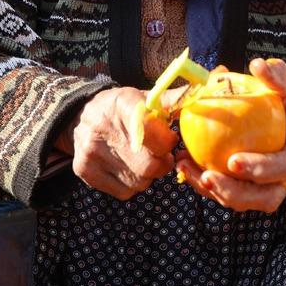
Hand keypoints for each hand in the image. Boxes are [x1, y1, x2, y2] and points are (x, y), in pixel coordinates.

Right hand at [61, 87, 180, 200]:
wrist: (82, 116)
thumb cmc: (124, 108)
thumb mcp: (144, 98)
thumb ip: (173, 100)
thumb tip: (203, 94)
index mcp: (123, 104)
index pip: (151, 131)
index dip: (167, 141)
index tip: (170, 139)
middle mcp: (103, 128)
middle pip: (149, 165)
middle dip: (163, 163)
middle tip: (162, 155)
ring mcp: (91, 152)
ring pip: (139, 182)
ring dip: (149, 175)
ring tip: (143, 159)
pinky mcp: (84, 170)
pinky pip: (124, 192)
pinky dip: (133, 184)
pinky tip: (129, 168)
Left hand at [175, 58, 285, 212]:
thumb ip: (277, 75)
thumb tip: (258, 66)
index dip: (263, 169)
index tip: (233, 161)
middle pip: (267, 197)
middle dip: (235, 193)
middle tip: (207, 176)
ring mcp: (271, 183)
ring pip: (246, 200)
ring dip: (216, 191)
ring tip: (188, 170)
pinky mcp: (252, 184)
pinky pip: (231, 190)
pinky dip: (208, 182)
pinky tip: (185, 164)